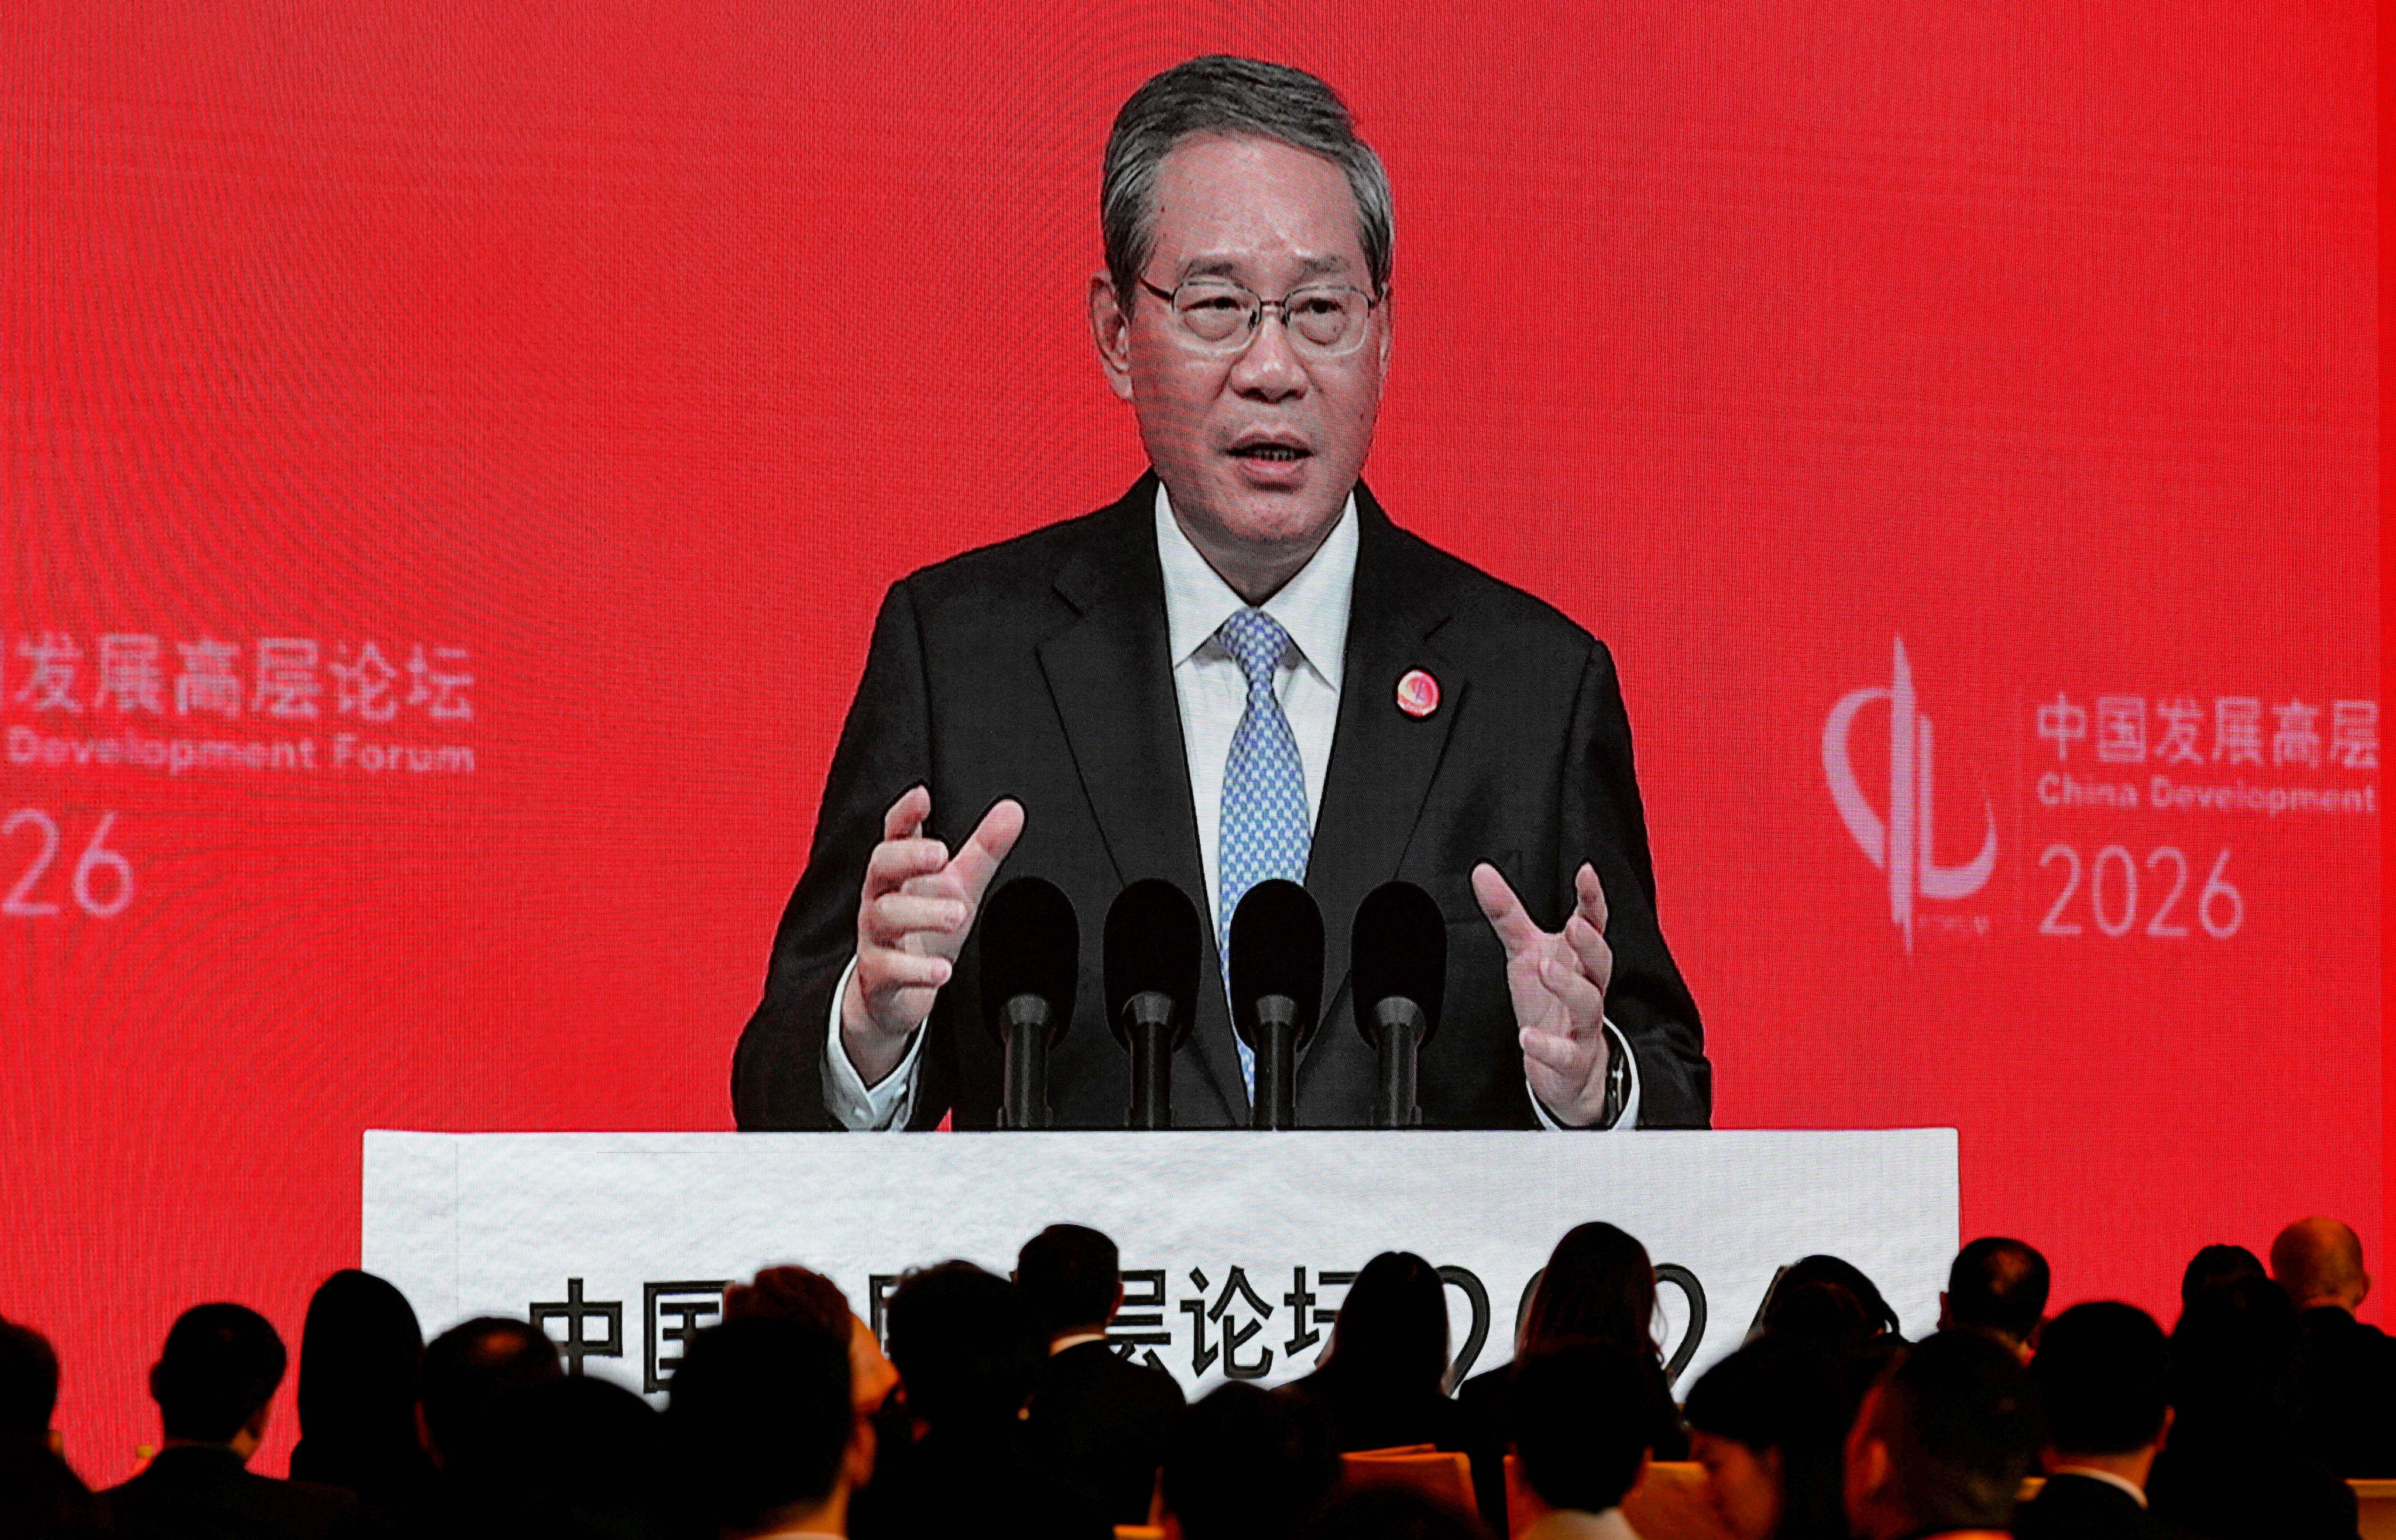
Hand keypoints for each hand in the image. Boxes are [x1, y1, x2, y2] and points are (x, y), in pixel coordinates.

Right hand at [841, 785, 1024, 1084]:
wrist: (895, 992)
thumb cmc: (924, 930)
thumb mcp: (960, 885)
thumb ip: (984, 849)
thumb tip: (1012, 810)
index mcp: (900, 871)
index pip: (896, 834)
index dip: (905, 814)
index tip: (922, 796)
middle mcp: (881, 897)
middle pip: (880, 866)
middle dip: (908, 857)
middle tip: (940, 855)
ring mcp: (876, 935)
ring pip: (884, 915)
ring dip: (921, 912)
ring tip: (958, 912)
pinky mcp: (878, 974)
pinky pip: (888, 968)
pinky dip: (916, 969)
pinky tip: (942, 969)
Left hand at [1472, 861, 1614, 1126]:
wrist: (1567, 1067)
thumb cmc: (1550, 1002)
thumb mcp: (1524, 952)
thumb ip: (1507, 913)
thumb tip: (1482, 872)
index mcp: (1579, 959)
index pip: (1593, 924)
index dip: (1592, 899)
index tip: (1585, 873)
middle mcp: (1587, 988)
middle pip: (1600, 963)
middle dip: (1590, 943)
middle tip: (1574, 926)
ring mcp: (1583, 1026)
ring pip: (1588, 1004)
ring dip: (1569, 986)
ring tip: (1545, 968)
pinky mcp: (1573, 1060)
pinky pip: (1566, 1054)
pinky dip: (1547, 1046)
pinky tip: (1528, 1037)